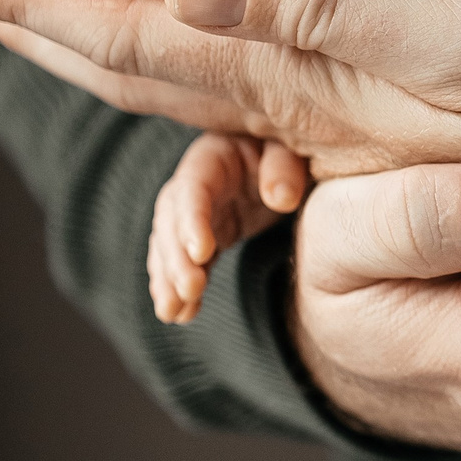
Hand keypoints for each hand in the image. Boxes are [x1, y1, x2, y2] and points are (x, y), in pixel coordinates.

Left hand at [0, 0, 460, 175]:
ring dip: (107, 41)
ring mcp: (348, 114)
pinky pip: (267, 81)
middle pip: (142, 65)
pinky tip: (195, 18)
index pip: (137, 43)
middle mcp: (308, 109)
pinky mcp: (394, 105)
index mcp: (306, 88)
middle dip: (39, 18)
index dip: (32, 3)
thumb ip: (331, 13)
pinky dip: (204, 45)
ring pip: (197, 80)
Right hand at [147, 131, 308, 323]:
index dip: (192, 220)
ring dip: (169, 281)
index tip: (201, 253)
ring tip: (172, 313)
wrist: (285, 156)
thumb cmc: (290, 146)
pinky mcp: (206, 236)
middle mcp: (194, 186)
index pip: (193, 189)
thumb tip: (281, 199)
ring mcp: (197, 214)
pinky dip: (181, 288)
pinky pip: (186, 263)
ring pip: (171, 248)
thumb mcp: (291, 147)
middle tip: (189, 291)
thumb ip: (285, 166)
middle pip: (173, 222)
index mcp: (212, 157)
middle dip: (176, 259)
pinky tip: (181, 314)